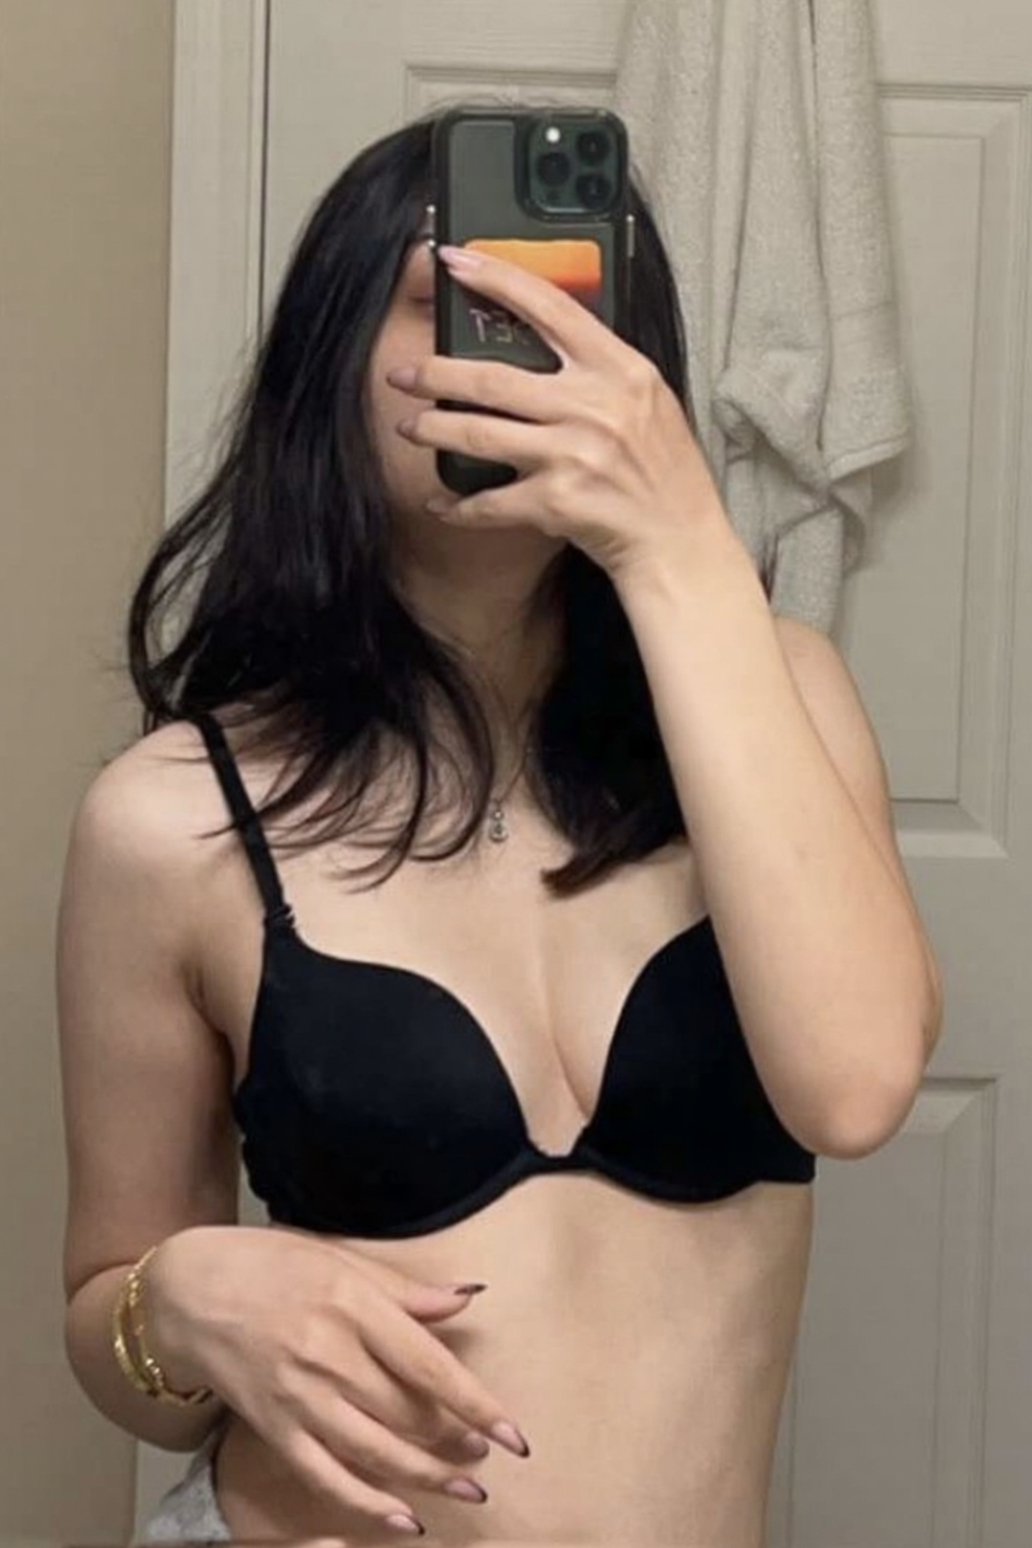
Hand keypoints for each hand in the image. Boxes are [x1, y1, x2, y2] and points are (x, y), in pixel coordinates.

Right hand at [144, 1226, 528, 1533]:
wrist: (184, 1291)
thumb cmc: (268, 1265)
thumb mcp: (339, 1259)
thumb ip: (404, 1290)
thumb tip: (467, 1295)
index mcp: (352, 1303)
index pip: (428, 1364)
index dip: (476, 1404)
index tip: (514, 1435)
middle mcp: (328, 1354)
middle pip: (407, 1412)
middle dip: (456, 1443)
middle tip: (487, 1457)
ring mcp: (298, 1396)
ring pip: (374, 1451)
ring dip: (426, 1477)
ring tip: (465, 1489)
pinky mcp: (273, 1427)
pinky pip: (325, 1476)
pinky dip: (367, 1504)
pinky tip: (403, 1520)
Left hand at [389, 243, 738, 583]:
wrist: (679, 540)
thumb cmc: (664, 471)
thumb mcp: (647, 399)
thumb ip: (600, 367)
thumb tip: (545, 334)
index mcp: (619, 368)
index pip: (549, 306)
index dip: (496, 279)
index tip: (454, 260)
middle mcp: (593, 405)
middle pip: (493, 378)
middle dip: (435, 373)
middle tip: (403, 373)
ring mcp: (572, 454)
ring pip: (479, 434)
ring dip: (433, 431)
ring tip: (408, 428)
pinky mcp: (556, 502)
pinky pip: (489, 501)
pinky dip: (459, 506)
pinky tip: (440, 503)